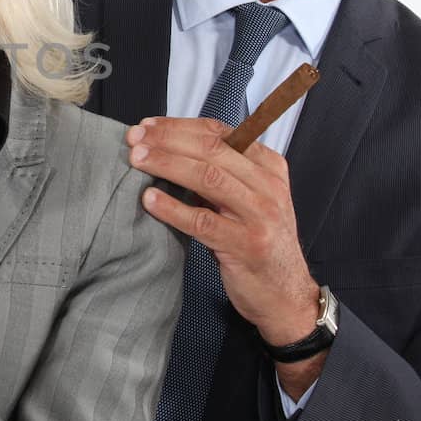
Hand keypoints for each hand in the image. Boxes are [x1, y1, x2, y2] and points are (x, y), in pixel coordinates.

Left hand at [126, 117, 325, 382]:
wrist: (286, 294)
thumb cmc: (258, 240)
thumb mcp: (250, 199)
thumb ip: (222, 173)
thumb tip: (166, 149)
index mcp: (269, 166)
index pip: (220, 132)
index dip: (179, 126)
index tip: (147, 127)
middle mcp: (269, 186)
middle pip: (212, 150)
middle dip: (168, 141)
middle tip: (133, 140)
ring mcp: (260, 216)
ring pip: (209, 178)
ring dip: (168, 165)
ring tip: (137, 161)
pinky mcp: (246, 245)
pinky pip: (203, 222)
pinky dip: (173, 208)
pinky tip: (149, 200)